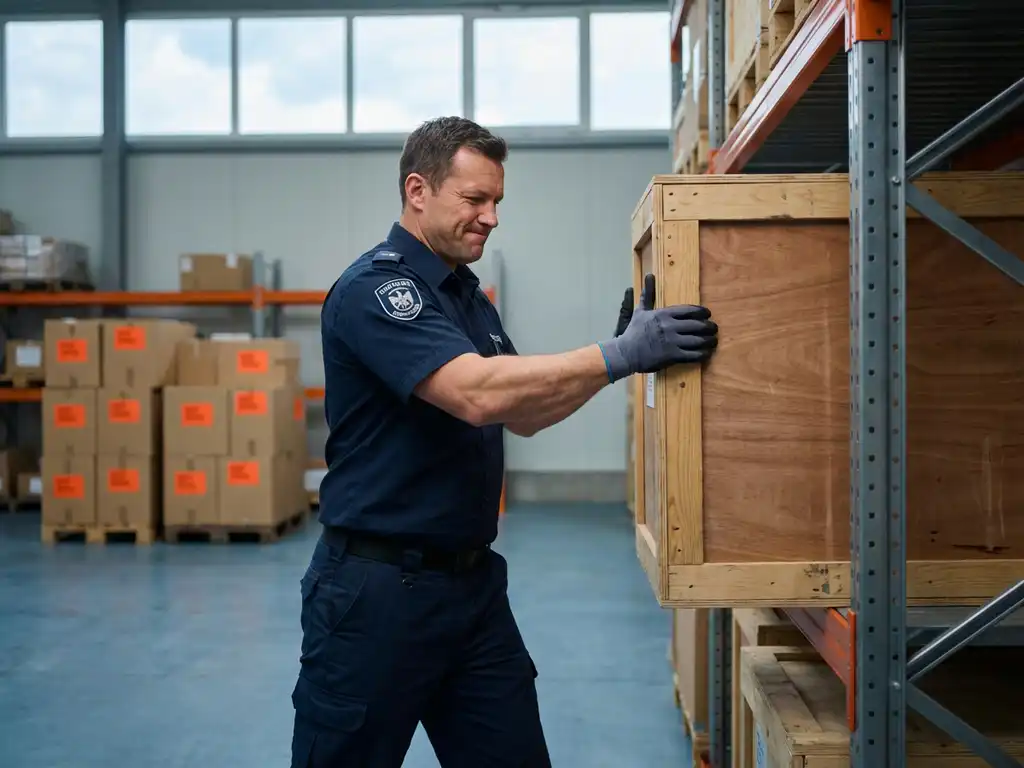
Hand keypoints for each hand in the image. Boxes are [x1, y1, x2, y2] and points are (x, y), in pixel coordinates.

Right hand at [598, 273, 717, 381]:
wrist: (625, 353)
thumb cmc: (633, 331)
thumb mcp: (640, 310)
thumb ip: (648, 294)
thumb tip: (649, 275)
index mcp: (664, 314)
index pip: (690, 310)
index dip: (703, 312)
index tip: (708, 314)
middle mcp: (671, 326)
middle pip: (698, 325)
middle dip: (710, 327)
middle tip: (714, 329)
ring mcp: (673, 342)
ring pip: (698, 340)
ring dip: (709, 341)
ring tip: (714, 341)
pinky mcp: (673, 356)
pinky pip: (693, 355)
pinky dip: (703, 354)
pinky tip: (707, 353)